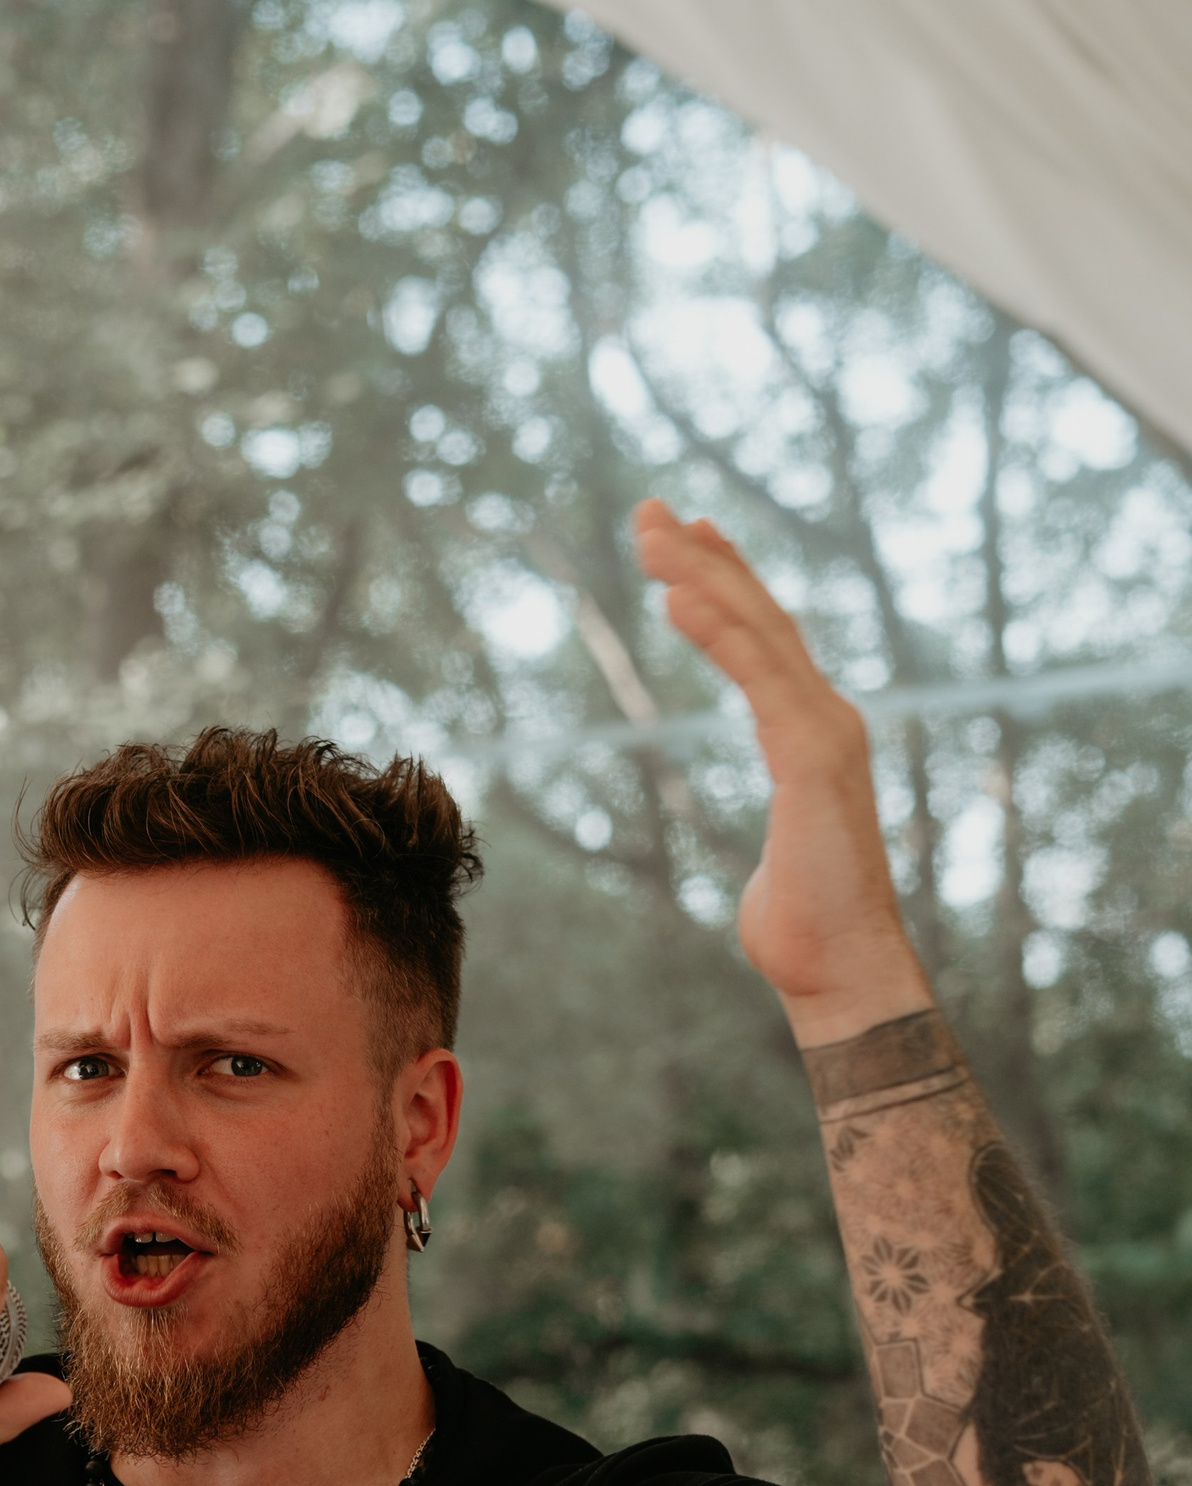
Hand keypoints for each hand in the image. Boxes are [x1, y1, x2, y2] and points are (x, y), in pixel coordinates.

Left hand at [632, 499, 930, 1035]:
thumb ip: (773, 843)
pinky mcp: (814, 758)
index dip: (729, 583)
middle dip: (703, 559)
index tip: (689, 537)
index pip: (767, 642)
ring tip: (650, 533)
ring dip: (700, 577)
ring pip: (757, 633)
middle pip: (759, 617)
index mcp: (814, 737)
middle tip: (649, 509)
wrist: (843, 969)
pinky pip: (758, 679)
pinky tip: (676, 598)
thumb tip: (765, 872)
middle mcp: (827, 719)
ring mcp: (826, 733)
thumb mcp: (777, 865)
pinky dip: (718, 633)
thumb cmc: (806, 928)